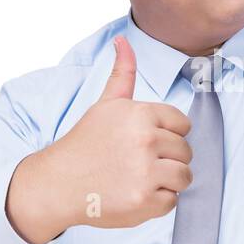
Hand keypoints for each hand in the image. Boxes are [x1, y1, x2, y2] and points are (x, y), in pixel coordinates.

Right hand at [6, 36, 192, 243]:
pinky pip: (172, 201)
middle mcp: (146, 140)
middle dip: (166, 159)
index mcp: (141, 114)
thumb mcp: (105, 105)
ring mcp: (146, 172)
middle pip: (185, 151)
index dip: (166, 136)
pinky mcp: (145, 200)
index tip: (144, 143)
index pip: (182, 125)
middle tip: (138, 164)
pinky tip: (134, 194)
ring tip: (140, 179)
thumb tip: (123, 40)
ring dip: (166, 181)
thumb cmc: (84, 144)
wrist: (58, 183)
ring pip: (184, 176)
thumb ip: (123, 73)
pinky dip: (157, 202)